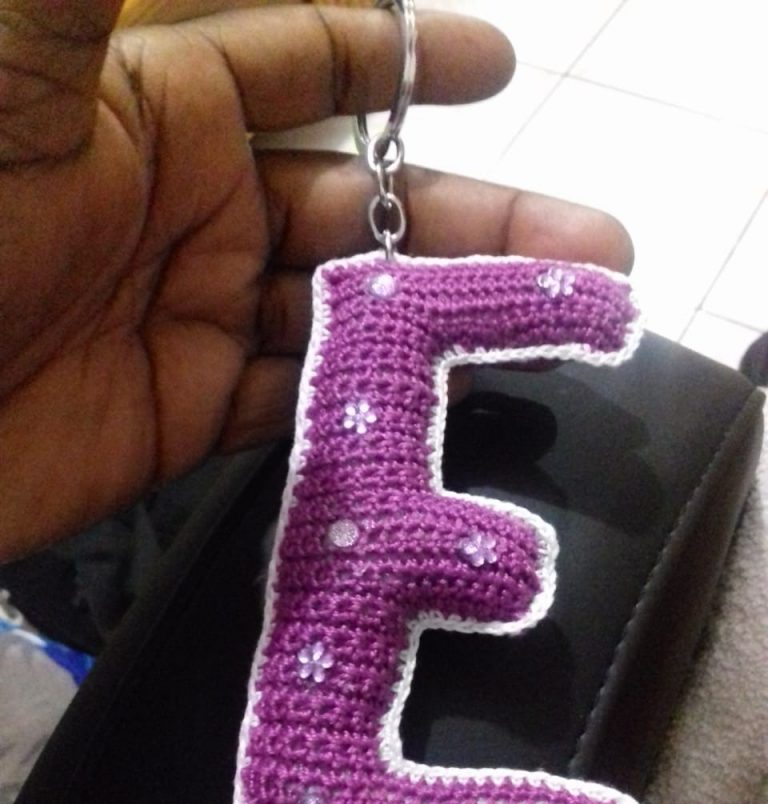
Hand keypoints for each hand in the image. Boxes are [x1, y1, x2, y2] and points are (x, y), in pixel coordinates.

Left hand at [0, 1, 631, 560]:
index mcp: (161, 106)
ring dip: (453, 315)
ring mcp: (196, 317)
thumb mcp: (12, 64)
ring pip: (352, 309)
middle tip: (589, 244)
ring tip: (559, 319)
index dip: (406, 60)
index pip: (309, 63)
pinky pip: (304, 398)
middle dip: (478, 219)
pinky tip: (446, 393)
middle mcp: (192, 209)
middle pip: (366, 205)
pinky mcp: (186, 412)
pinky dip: (373, 395)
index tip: (498, 69)